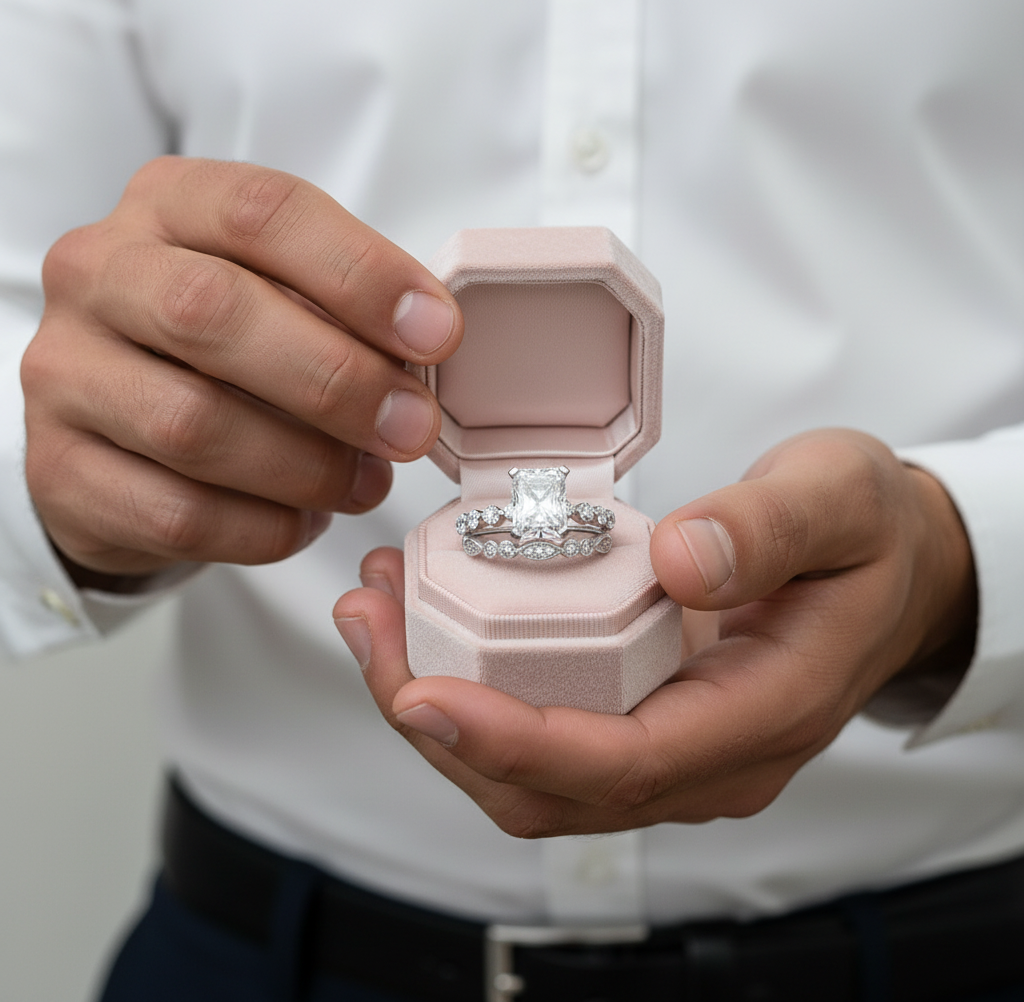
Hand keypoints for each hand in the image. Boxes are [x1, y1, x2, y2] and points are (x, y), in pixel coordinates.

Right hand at [21, 157, 460, 582]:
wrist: (116, 423)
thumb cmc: (224, 347)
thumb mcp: (280, 293)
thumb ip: (343, 307)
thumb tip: (426, 349)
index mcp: (169, 206)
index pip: (262, 212)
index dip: (361, 274)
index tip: (436, 335)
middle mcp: (100, 276)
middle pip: (215, 313)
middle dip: (337, 379)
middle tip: (411, 427)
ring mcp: (66, 375)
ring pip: (194, 425)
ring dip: (307, 466)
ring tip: (366, 482)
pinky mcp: (61, 472)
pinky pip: (177, 514)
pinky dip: (264, 526)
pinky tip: (305, 520)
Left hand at [334, 430, 976, 836]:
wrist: (889, 570)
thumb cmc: (867, 538)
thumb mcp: (840, 499)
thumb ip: (769, 529)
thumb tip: (683, 564)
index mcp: (762, 716)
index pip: (621, 763)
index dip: (512, 743)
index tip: (421, 695)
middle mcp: (707, 758)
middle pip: (548, 787)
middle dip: (441, 723)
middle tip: (372, 625)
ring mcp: (670, 747)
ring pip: (530, 774)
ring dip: (439, 705)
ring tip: (379, 612)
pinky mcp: (641, 719)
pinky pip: (540, 732)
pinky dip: (470, 688)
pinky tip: (428, 618)